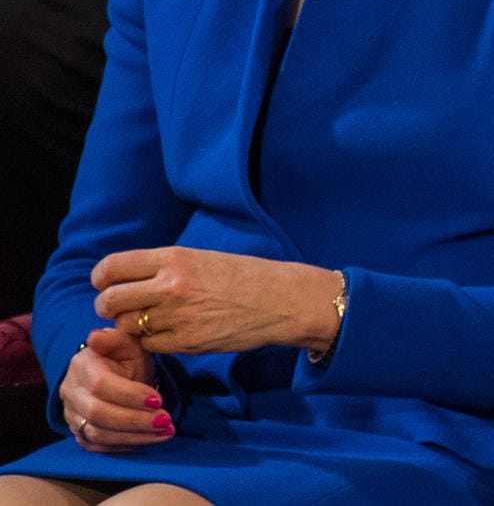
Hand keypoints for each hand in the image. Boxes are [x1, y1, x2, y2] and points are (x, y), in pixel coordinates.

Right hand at [58, 329, 168, 452]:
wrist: (113, 374)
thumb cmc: (125, 357)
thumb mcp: (127, 343)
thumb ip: (116, 339)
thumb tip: (95, 336)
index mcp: (82, 366)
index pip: (101, 385)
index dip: (130, 395)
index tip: (159, 400)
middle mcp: (71, 392)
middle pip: (98, 414)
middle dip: (135, 420)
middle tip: (166, 421)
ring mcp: (72, 415)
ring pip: (98, 434)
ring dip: (135, 436)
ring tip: (166, 432)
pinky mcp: (79, 432)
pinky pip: (98, 446)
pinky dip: (125, 445)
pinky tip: (150, 440)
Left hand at [92, 247, 341, 355]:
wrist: (282, 300)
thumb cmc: (243, 276)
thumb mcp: (201, 258)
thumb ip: (162, 268)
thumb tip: (122, 281)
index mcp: (173, 258)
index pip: (111, 268)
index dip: (102, 279)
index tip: (107, 284)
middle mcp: (170, 285)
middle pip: (109, 301)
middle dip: (109, 307)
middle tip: (123, 309)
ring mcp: (178, 316)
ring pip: (126, 326)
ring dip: (131, 326)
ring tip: (150, 322)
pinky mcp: (186, 343)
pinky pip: (150, 345)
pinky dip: (154, 342)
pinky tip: (172, 333)